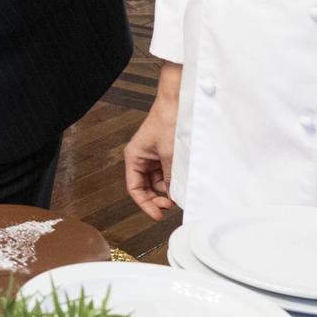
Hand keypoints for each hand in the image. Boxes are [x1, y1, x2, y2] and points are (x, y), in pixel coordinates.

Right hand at [124, 64, 180, 219]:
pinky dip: (174, 181)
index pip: (134, 188)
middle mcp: (142, 159)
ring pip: (158, 182)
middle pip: (146, 188)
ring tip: (180, 195)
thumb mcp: (170, 154)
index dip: (145, 204)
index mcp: (134, 157)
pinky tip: (182, 185)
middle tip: (172, 206)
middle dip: (158, 198)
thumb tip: (175, 197)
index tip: (158, 215)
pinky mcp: (165, 155)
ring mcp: (154, 157)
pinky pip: (167, 174)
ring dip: (168, 190)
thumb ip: (171, 177)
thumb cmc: (168, 121)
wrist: (179, 102)